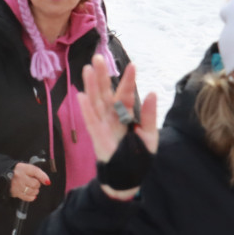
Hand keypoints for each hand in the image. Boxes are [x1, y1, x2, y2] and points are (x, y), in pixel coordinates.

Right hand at [9, 162, 50, 202]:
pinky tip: (29, 193)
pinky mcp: (15, 193)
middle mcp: (19, 176)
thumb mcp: (26, 168)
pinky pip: (28, 198)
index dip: (43, 177)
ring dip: (35, 191)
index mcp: (22, 168)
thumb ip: (37, 173)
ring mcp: (17, 185)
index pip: (36, 171)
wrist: (5, 176)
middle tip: (33, 182)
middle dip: (37, 184)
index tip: (47, 182)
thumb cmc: (19, 172)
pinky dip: (31, 197)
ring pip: (32, 191)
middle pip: (35, 183)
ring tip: (31, 187)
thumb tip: (47, 182)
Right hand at [77, 56, 158, 195]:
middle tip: (98, 58)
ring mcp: (102, 123)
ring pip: (95, 101)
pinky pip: (89, 119)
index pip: (126, 93)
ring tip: (88, 69)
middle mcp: (112, 115)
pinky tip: (81, 95)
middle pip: (105, 92)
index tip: (132, 65)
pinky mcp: (95, 135)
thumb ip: (149, 115)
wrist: (128, 176)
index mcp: (125, 113)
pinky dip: (85, 108)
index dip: (128, 80)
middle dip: (101, 75)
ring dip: (90, 86)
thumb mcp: (149, 135)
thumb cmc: (138, 154)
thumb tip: (152, 93)